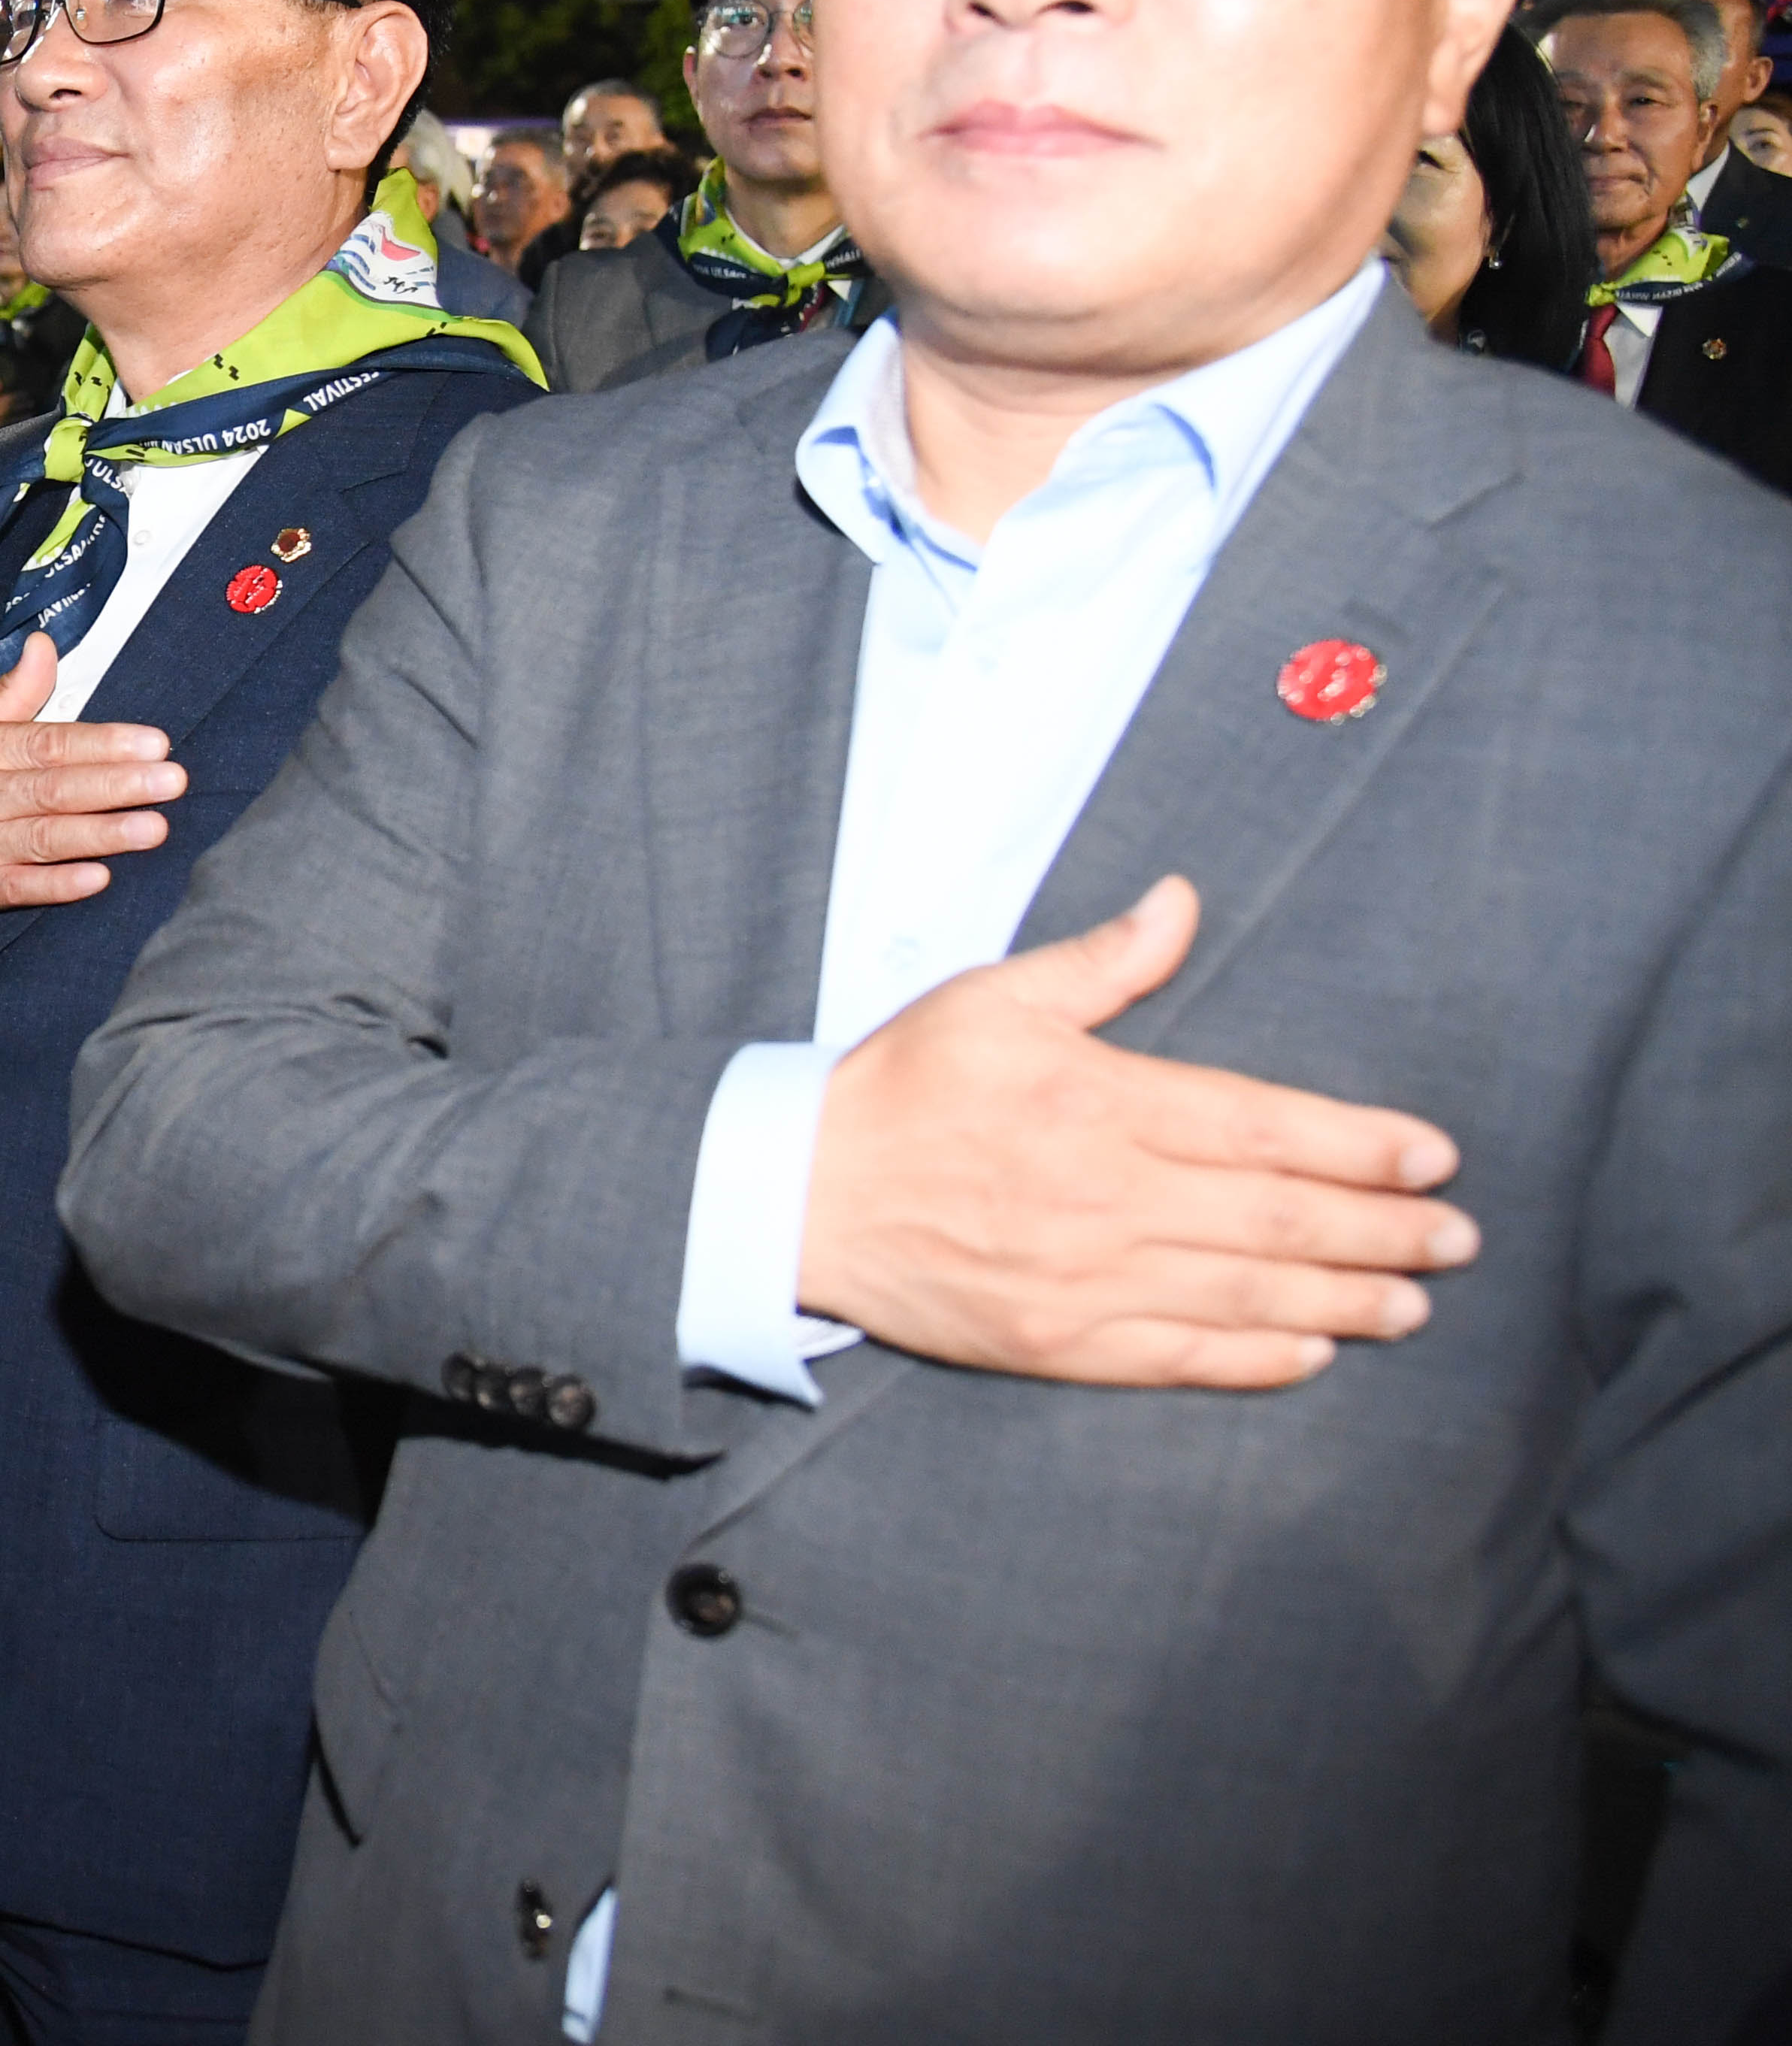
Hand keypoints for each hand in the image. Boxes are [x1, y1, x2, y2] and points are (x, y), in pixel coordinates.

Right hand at [0, 634, 182, 992]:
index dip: (102, 742)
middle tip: (172, 780)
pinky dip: (57, 886)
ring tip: (155, 828)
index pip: (47, 742)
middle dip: (119, 784)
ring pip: (46, 837)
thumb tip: (45, 647)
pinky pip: (17, 889)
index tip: (152, 741)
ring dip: (103, 833)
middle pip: (55, 788)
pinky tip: (98, 879)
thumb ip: (5, 694)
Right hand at [799, 876, 1475, 1389]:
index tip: (1435, 1156)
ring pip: (1243, 1293)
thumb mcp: (993, 996)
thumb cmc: (902, 1086)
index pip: (1262, 1126)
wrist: (800, 1194)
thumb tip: (1183, 900)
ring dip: (1343, 1301)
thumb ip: (1102, 961)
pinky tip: (1312, 1353)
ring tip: (1413, 1304)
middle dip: (1381, 1229)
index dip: (1360, 1145)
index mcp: (1098, 1101)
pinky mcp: (1055, 1341)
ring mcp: (1082, 1278)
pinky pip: (1177, 1358)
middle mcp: (1104, 1195)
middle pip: (1276, 1218)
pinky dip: (1253, 1358)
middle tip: (1459, 1239)